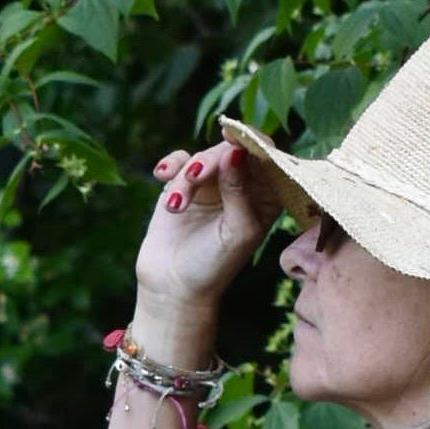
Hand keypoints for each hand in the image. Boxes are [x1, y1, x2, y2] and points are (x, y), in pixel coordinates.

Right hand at [132, 139, 274, 371]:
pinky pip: (180, 160)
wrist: (173, 286)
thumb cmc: (214, 265)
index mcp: (266, 197)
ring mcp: (213, 184)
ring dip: (186, 177)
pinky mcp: (184, 185)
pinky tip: (161, 175)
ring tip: (177, 205)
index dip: (254, 143)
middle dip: (212, 160)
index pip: (267, 158)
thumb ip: (239, 191)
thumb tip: (234, 152)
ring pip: (203, 156)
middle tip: (195, 176)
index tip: (235, 141)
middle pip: (232, 151)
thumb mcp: (237, 231)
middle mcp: (243, 186)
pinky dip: (171, 165)